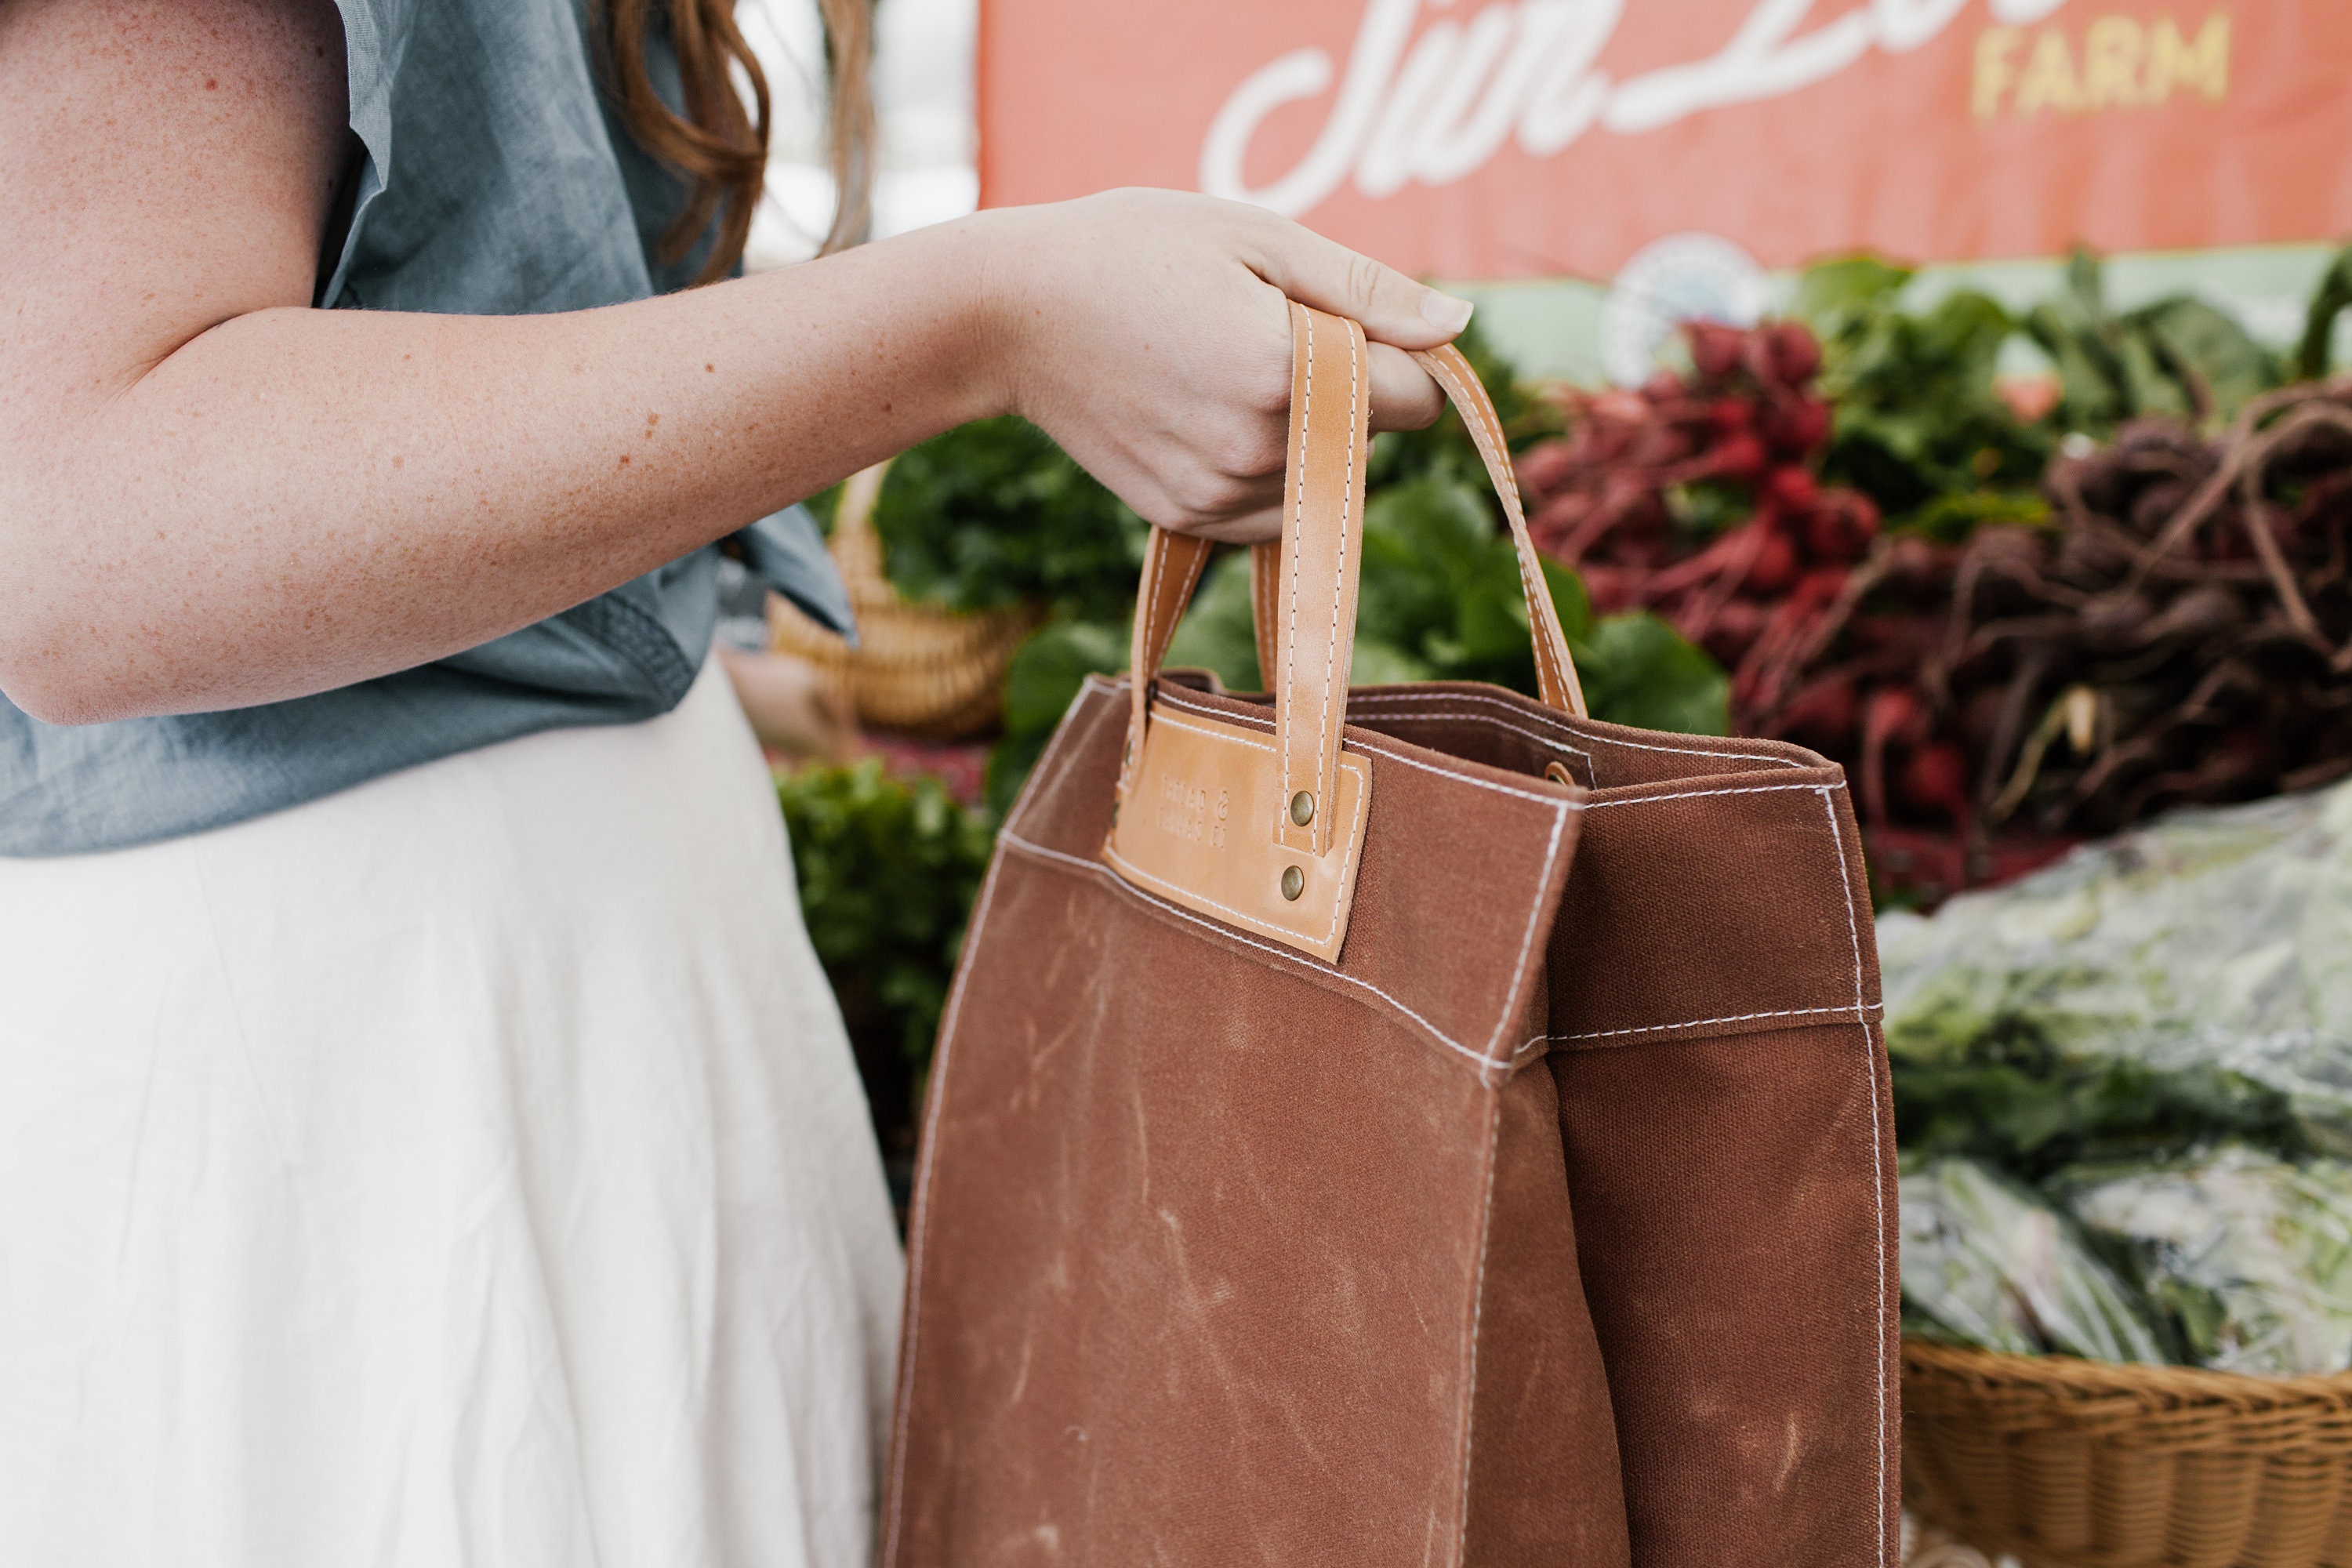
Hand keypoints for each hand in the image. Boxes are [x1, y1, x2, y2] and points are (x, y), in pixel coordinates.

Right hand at [970, 190, 1473, 543]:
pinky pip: (1275, 511)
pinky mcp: (1188, 520)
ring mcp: (1218, 495)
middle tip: (1263, 331)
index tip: (1351, 320)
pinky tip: (1209, 413)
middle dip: (1350, 391)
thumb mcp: (1258, 237)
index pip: (1414, 397)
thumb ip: (1366, 290)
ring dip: (1310, 436)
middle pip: (1372, 442)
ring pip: (1326, 483)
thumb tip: (1456, 329)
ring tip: (1227, 369)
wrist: (1011, 315)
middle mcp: (1256, 449)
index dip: (1399, 354)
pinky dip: (1267, 470)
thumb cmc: (1136, 251)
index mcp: (1284, 371)